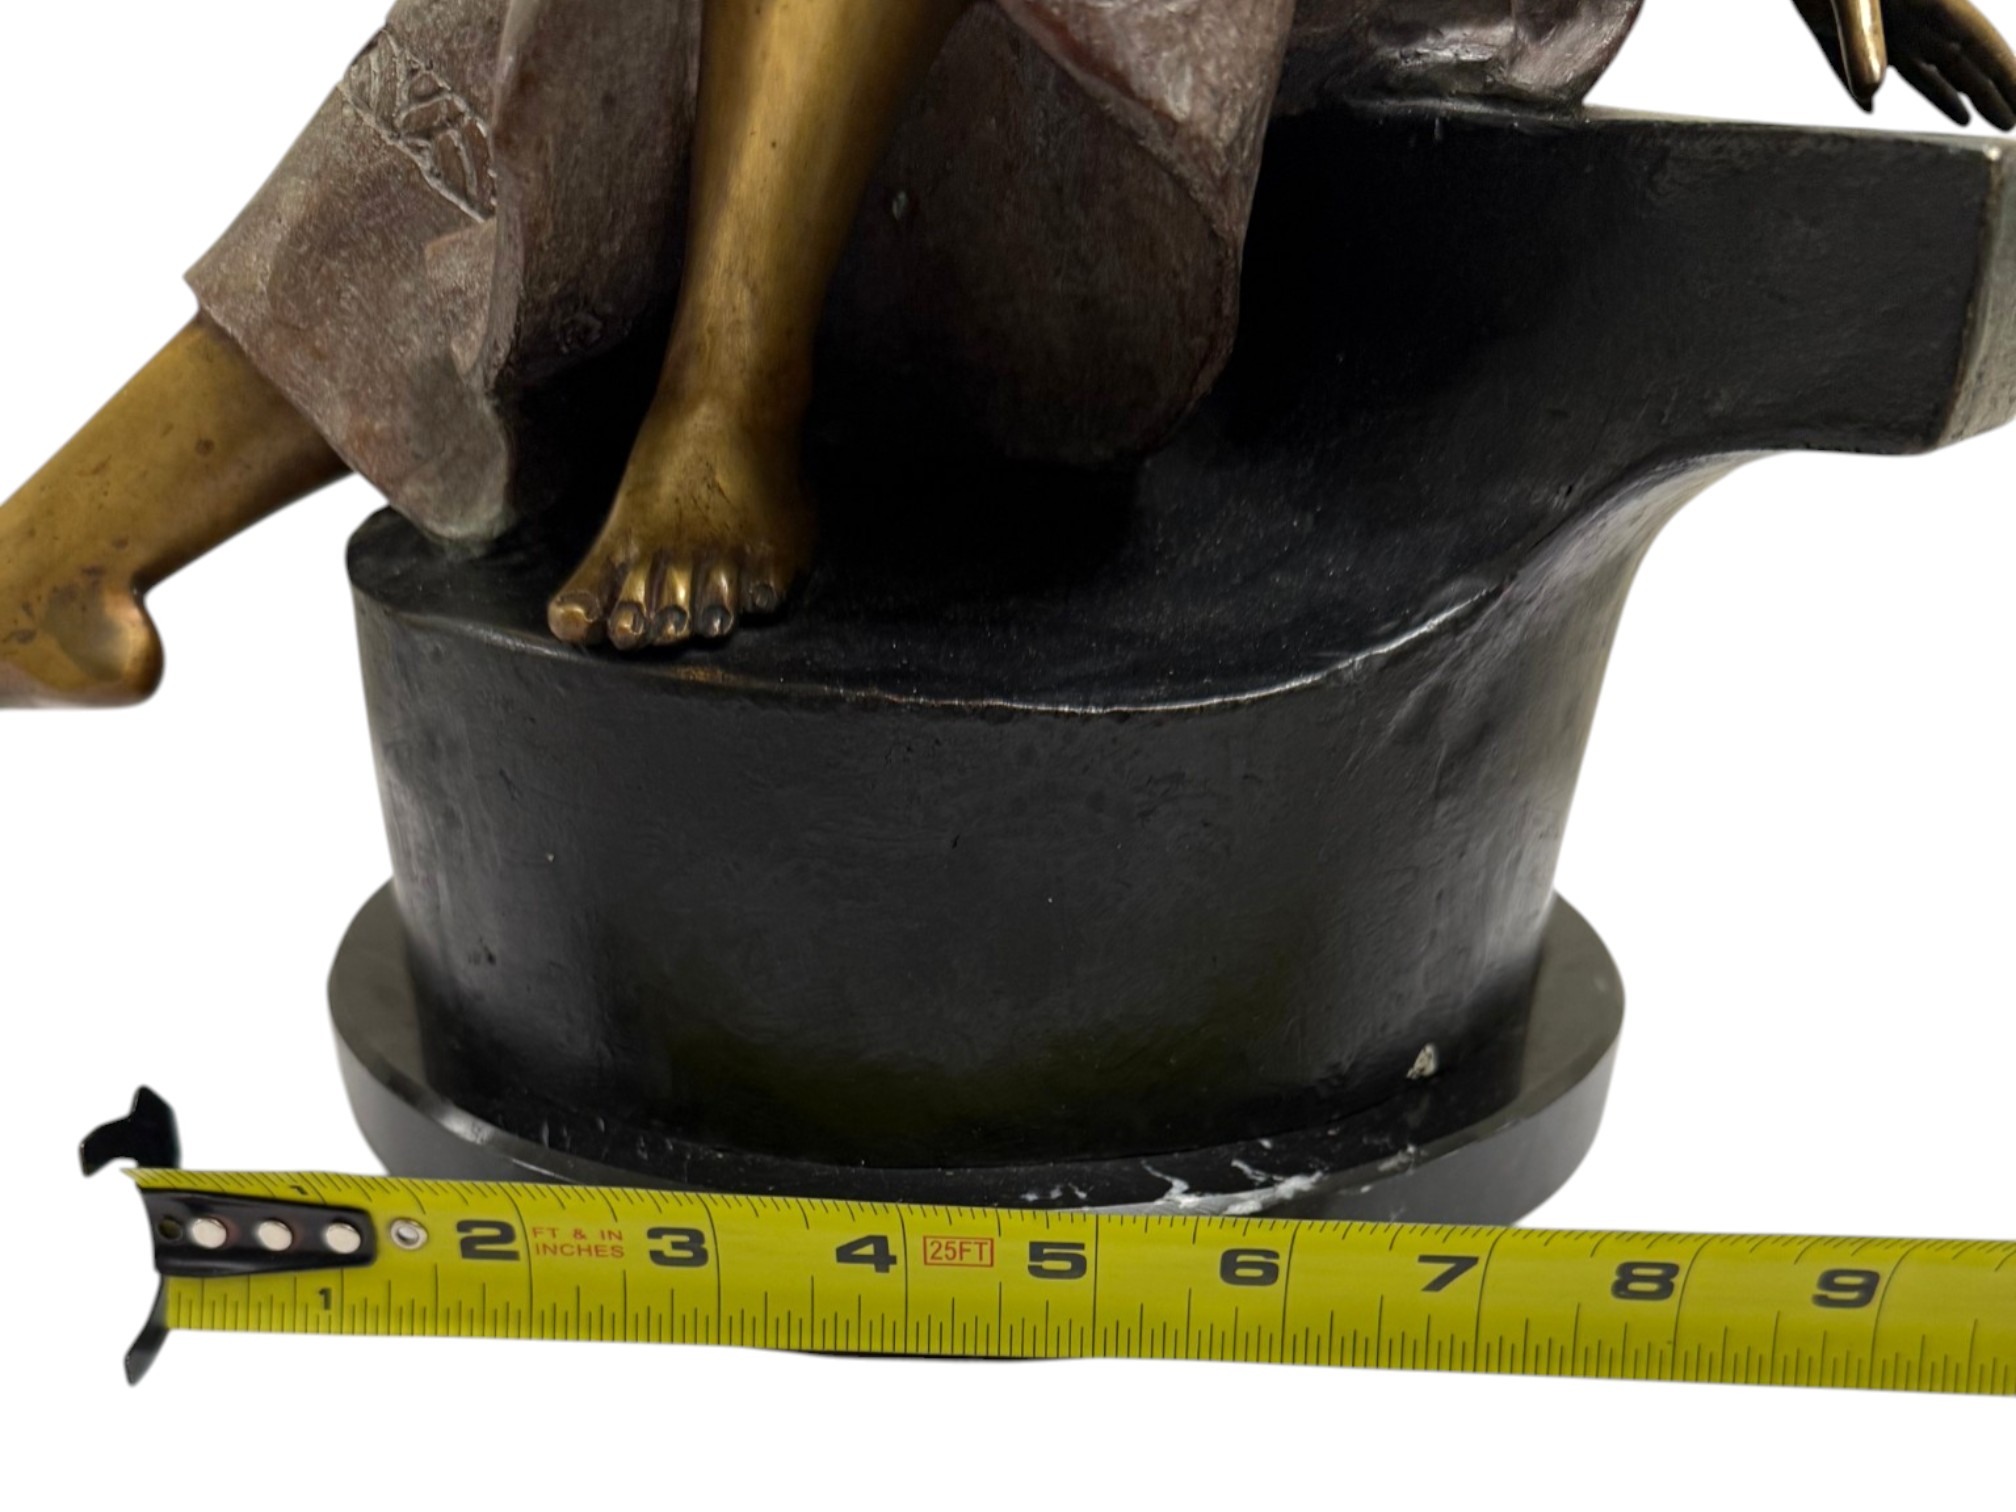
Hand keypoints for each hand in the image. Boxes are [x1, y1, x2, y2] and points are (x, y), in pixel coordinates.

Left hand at [1793, 0, 2015, 127]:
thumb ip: (1860, 36)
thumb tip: (1870, 94)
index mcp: (1930, 0)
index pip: (1980, 44)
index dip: (2006, 76)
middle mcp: (1912, 15)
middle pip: (1962, 60)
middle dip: (1992, 92)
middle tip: (2012, 125)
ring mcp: (1879, 23)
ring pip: (1924, 66)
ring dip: (1951, 94)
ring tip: (1975, 120)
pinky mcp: (1839, 27)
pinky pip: (1865, 66)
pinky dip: (1875, 85)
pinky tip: (1872, 104)